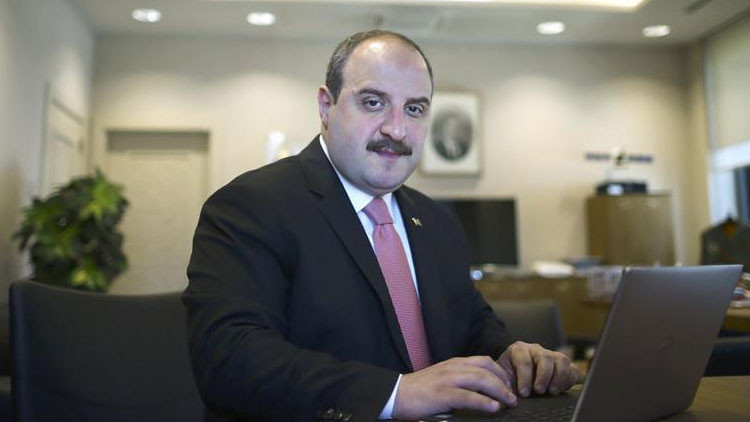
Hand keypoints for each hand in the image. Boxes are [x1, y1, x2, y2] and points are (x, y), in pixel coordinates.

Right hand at [392, 356, 517, 419]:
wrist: (396, 394)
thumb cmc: (420, 391)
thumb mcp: (444, 380)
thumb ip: (461, 382)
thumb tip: (484, 393)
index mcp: (454, 363)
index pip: (484, 361)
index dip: (500, 373)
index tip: (508, 386)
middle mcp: (452, 368)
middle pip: (486, 369)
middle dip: (504, 383)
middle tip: (513, 397)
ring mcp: (447, 380)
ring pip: (480, 380)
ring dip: (499, 391)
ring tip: (509, 403)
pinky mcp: (441, 394)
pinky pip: (467, 396)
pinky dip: (483, 402)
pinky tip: (494, 408)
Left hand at [497, 341, 582, 398]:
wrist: (516, 378)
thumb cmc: (508, 379)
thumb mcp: (503, 380)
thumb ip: (504, 386)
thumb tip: (506, 398)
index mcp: (518, 350)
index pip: (523, 360)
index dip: (524, 378)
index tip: (524, 393)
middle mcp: (536, 350)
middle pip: (545, 358)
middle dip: (543, 376)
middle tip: (540, 391)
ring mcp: (551, 356)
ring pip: (561, 360)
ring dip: (559, 378)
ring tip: (552, 392)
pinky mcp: (563, 366)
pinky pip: (573, 369)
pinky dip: (569, 380)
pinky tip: (561, 391)